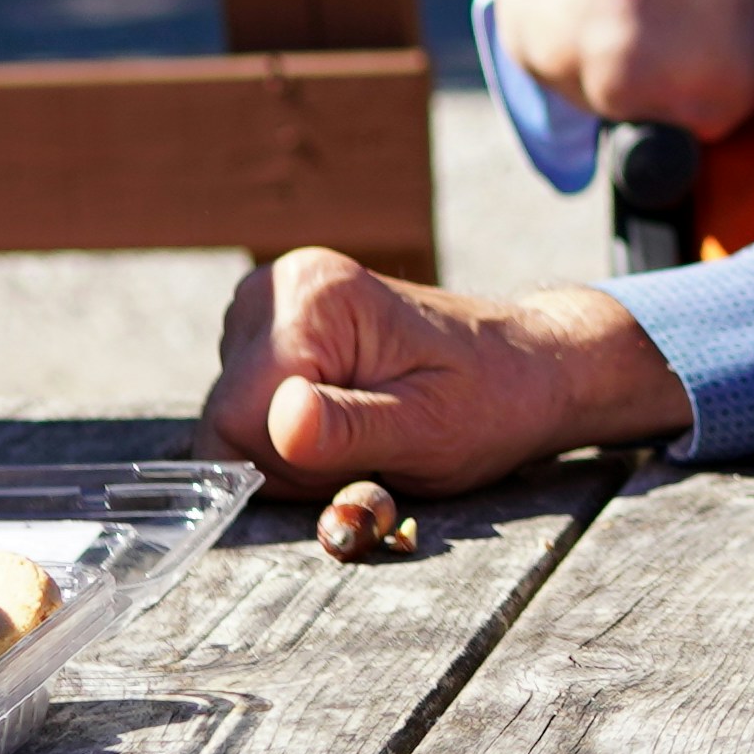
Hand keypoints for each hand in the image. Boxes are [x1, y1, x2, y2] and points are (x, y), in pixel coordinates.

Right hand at [200, 251, 693, 501]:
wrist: (526, 367)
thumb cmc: (490, 399)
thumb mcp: (429, 429)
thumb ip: (350, 430)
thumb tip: (283, 420)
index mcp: (313, 298)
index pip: (237, 418)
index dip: (288, 463)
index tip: (358, 458)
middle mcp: (277, 289)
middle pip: (228, 421)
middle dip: (291, 460)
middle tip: (370, 452)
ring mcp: (268, 308)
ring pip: (235, 422)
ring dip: (294, 452)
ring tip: (367, 435)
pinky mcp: (269, 334)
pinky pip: (247, 411)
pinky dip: (292, 437)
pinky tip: (347, 423)